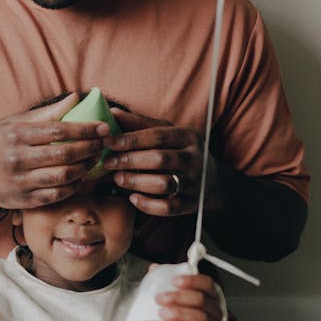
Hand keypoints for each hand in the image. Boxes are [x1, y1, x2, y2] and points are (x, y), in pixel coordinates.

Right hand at [0, 93, 109, 209]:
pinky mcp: (23, 200)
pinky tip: (80, 177)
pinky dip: (73, 186)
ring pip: (63, 176)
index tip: (102, 127)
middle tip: (103, 144)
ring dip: (85, 168)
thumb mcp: (12, 122)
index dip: (85, 129)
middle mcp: (18, 158)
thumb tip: (75, 98)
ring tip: (94, 159)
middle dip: (90, 148)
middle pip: (64, 154)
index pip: (59, 130)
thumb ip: (46, 113)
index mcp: (16, 135)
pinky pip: (56, 195)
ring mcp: (20, 181)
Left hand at [100, 107, 220, 216]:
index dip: (130, 139)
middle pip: (160, 159)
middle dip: (129, 161)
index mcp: (187, 136)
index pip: (157, 136)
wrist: (212, 179)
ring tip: (118, 178)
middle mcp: (194, 158)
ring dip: (136, 182)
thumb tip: (112, 113)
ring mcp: (194, 182)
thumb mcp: (167, 131)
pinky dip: (147, 204)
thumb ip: (140, 123)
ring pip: (164, 183)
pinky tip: (132, 197)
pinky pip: (168, 207)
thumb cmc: (179, 150)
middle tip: (108, 163)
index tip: (108, 142)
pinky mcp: (191, 204)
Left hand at [154, 273, 224, 320]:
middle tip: (159, 299)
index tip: (173, 281)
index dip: (191, 280)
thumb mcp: (177, 298)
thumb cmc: (182, 318)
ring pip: (201, 319)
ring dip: (180, 315)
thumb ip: (167, 282)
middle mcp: (216, 311)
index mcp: (211, 296)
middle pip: (201, 300)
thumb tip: (154, 268)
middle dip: (178, 297)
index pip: (207, 283)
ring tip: (162, 314)